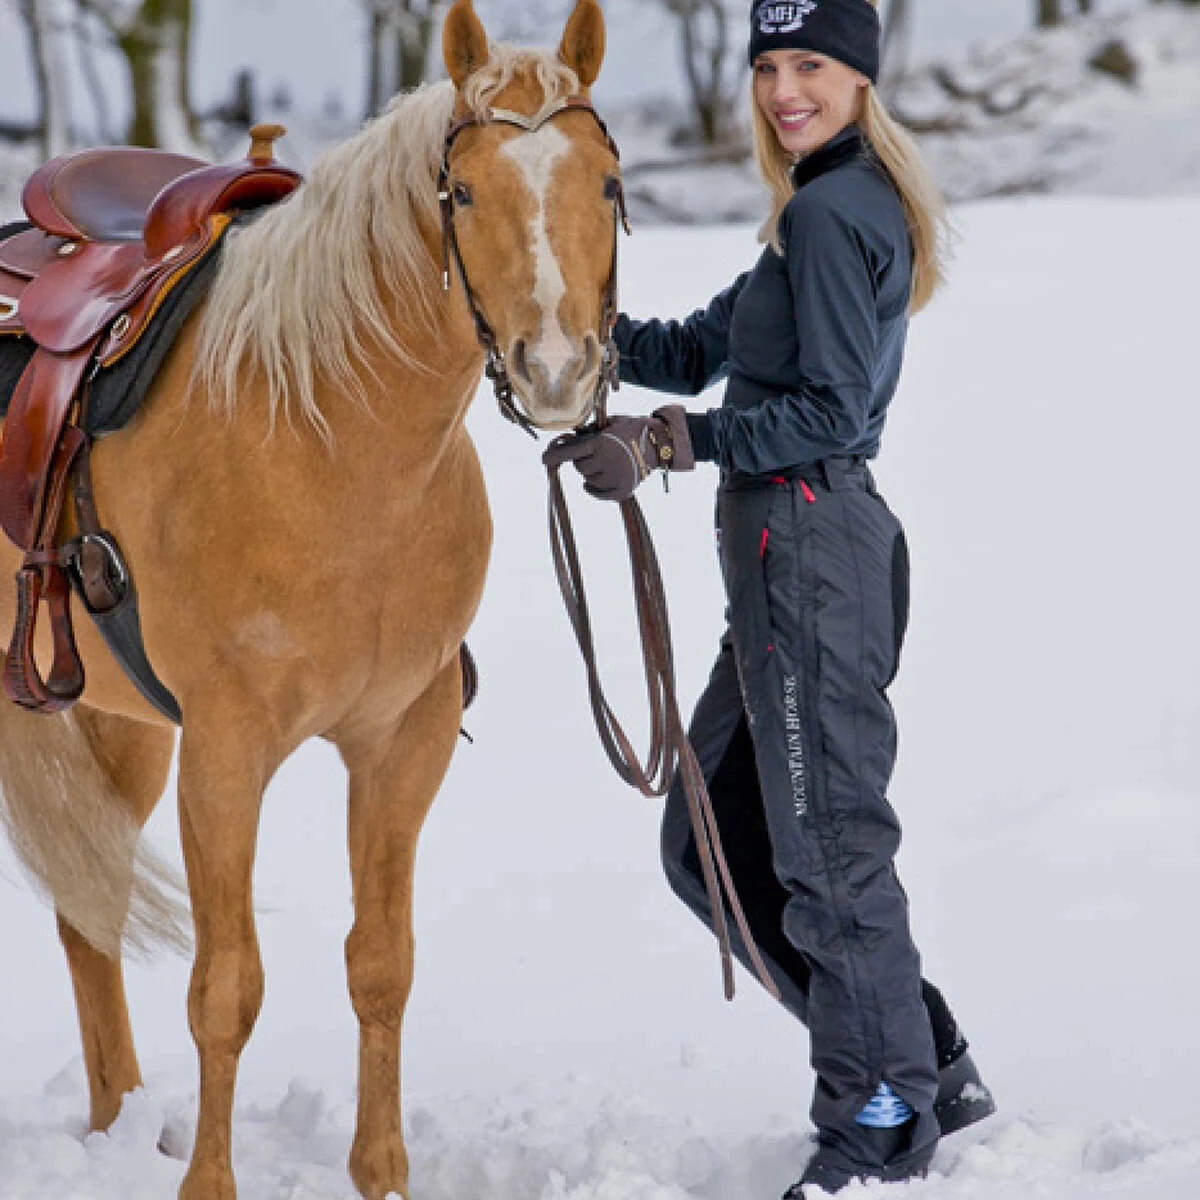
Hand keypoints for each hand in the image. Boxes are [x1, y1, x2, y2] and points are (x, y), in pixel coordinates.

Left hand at [542, 406, 693, 501]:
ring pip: (588, 479)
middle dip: (583, 460)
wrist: (661, 444)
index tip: (543, 459)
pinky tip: (602, 478)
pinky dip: (594, 487)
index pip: (569, 452)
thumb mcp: (609, 424)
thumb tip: (568, 439)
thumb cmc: (632, 430)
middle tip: (598, 453)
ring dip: (592, 471)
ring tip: (609, 462)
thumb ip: (589, 432)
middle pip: (579, 467)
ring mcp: (613, 479)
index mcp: (600, 444)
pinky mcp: (621, 491)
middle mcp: (605, 462)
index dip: (554, 455)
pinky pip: (596, 492)